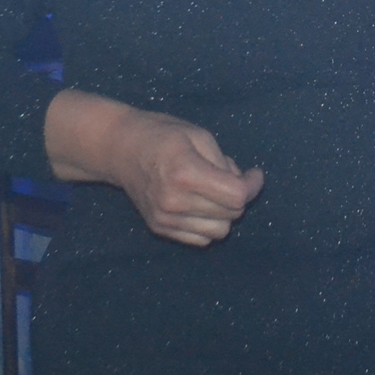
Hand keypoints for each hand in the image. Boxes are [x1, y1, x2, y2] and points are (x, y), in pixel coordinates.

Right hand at [45, 90, 264, 246]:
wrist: (120, 149)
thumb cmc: (162, 135)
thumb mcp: (199, 135)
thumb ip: (224, 162)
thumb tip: (243, 186)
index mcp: (185, 173)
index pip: (236, 196)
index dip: (252, 185)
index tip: (254, 174)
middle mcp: (174, 201)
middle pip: (231, 214)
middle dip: (238, 197)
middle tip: (228, 176)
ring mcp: (165, 218)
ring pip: (219, 231)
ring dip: (224, 213)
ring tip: (212, 191)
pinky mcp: (160, 228)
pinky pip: (201, 239)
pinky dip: (208, 224)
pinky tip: (200, 204)